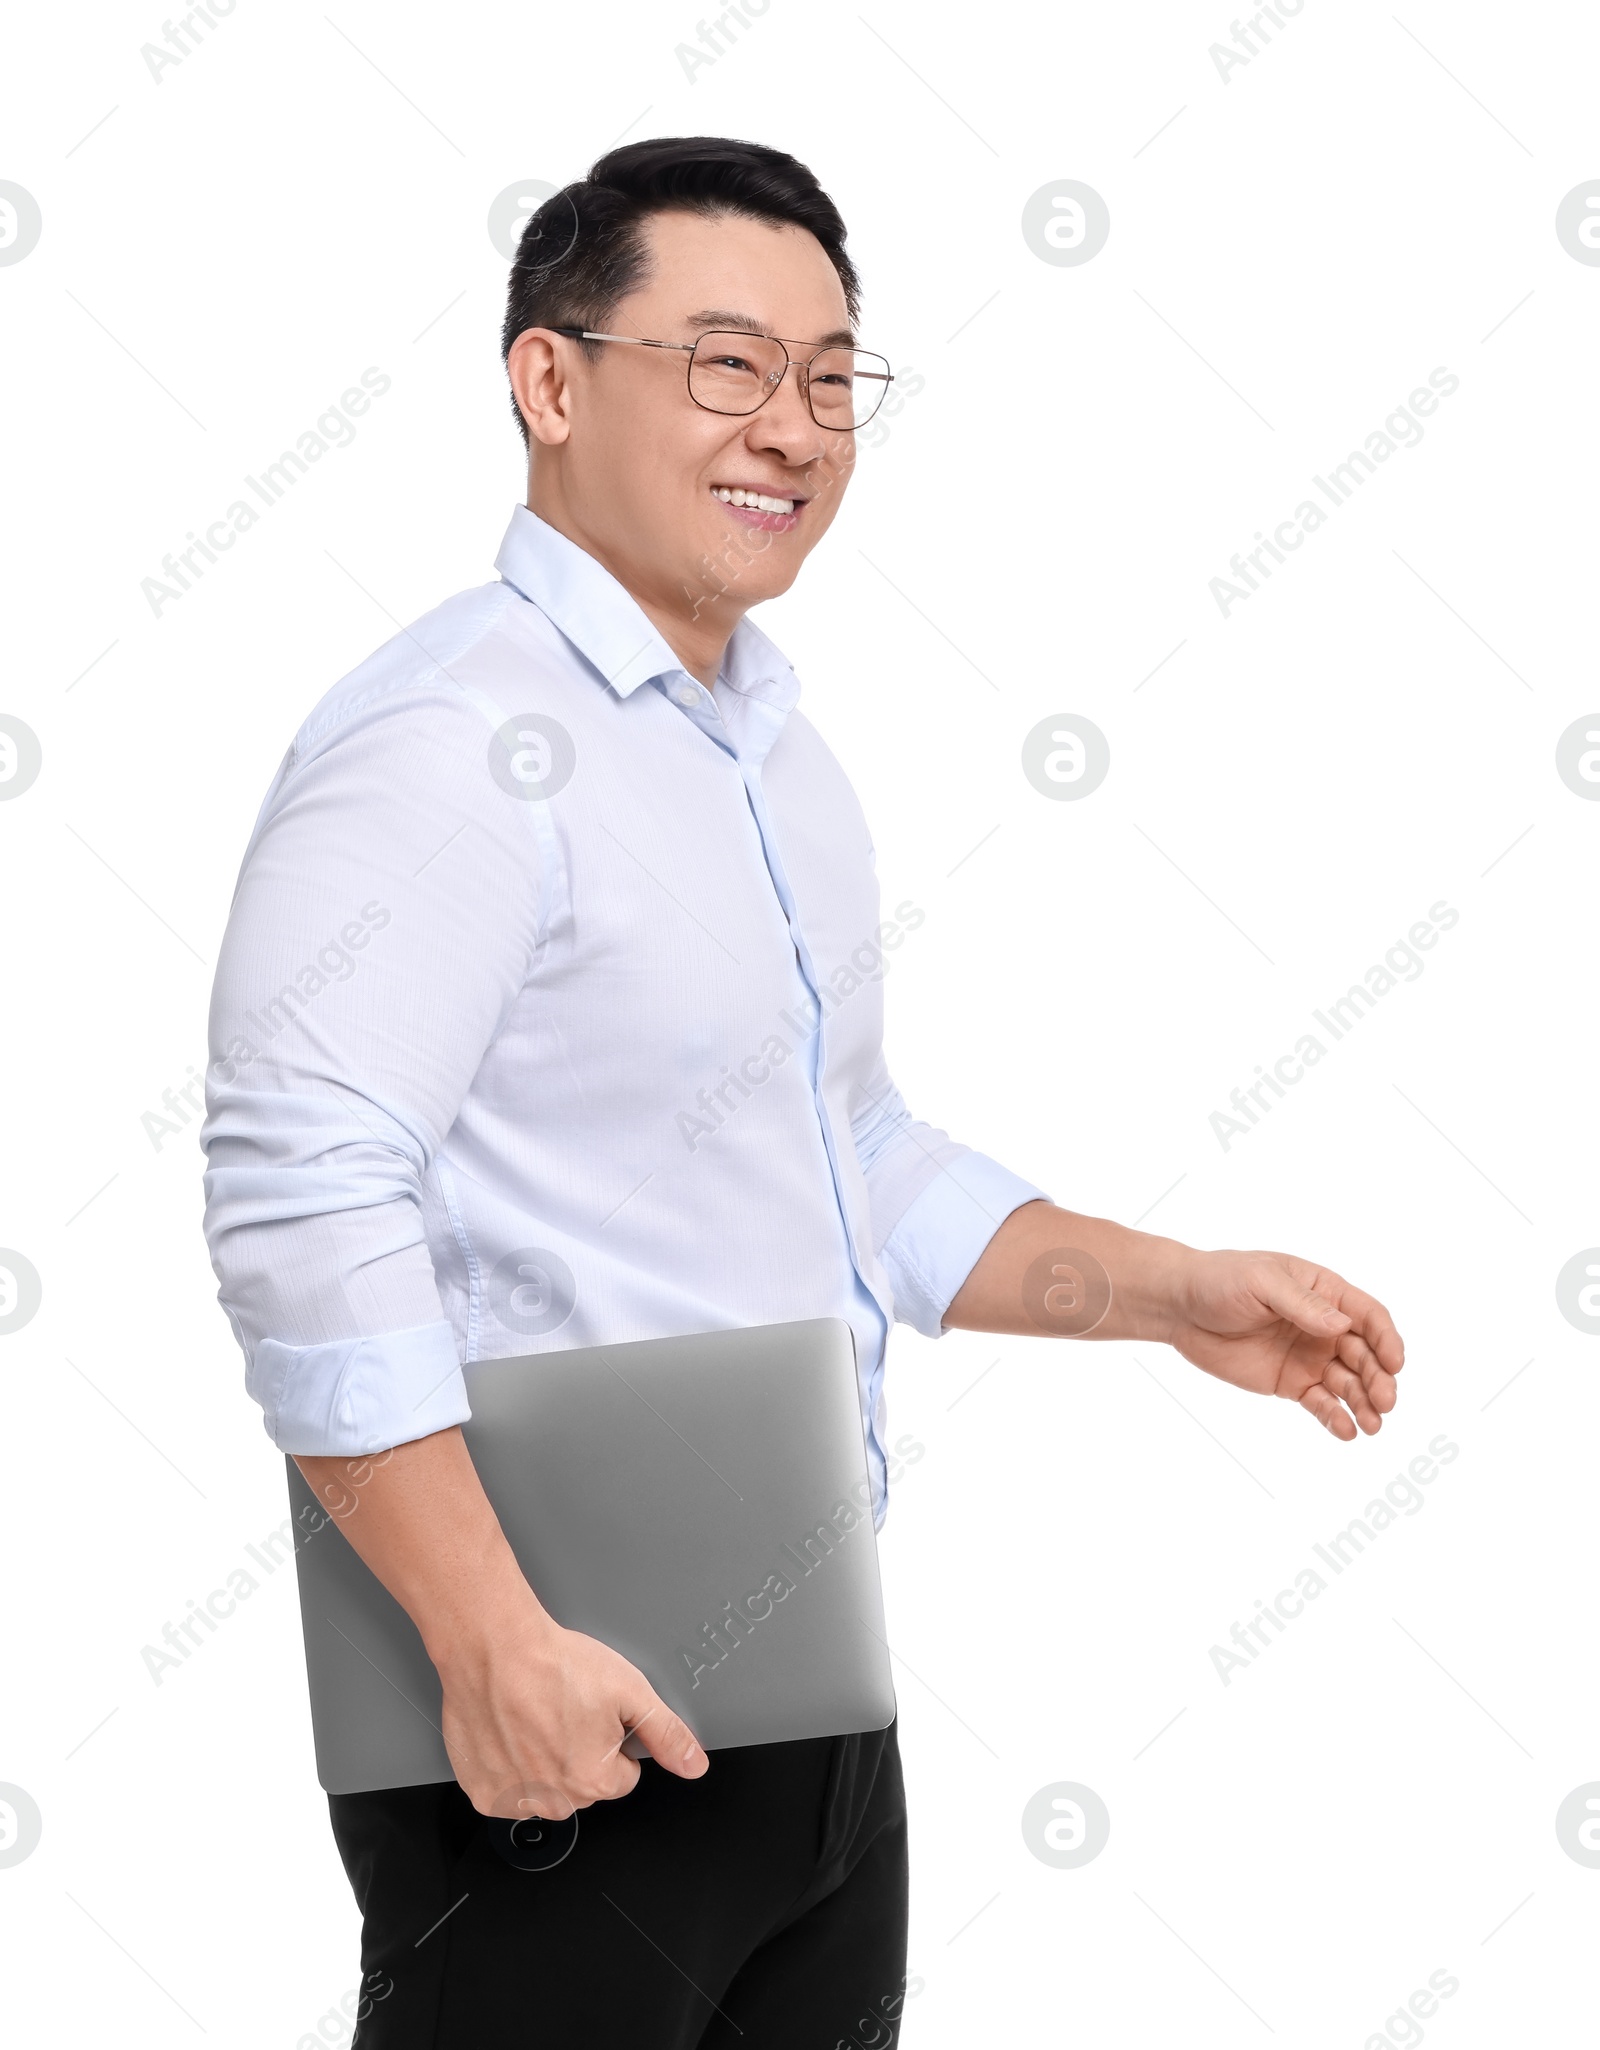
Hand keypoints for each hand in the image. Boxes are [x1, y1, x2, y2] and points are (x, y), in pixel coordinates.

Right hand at [434, 1590, 708, 1818]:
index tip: (594, 1713)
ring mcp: (515, 1799)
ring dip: (544, 1763)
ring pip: (546, 1790)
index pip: (623, 1775)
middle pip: (583, 1785)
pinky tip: (512, 1730)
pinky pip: (507, 1790)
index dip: (614, 1739)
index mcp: (596, 1781)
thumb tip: (694, 1765)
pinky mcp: (482, 1791)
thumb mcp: (631, 1691)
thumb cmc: (554, 1665)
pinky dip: (509, 1766)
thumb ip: (667, 1733)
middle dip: (579, 1753)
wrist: (493, 1649)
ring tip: (536, 1716)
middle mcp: (556, 1800)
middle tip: (564, 1710)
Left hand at [1165, 1249, 1403, 1439]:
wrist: (1180, 1307)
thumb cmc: (1220, 1280)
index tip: (1395, 1364)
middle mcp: (1324, 1327)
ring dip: (1364, 1404)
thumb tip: (1341, 1325)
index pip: (1369, 1317)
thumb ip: (1300, 1303)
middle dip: (1379, 1379)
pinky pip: (1321, 1403)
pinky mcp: (1291, 1383)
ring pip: (1348, 1384)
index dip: (1387, 1340)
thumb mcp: (1260, 1281)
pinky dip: (1335, 1418)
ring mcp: (1309, 1357)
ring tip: (1372, 1426)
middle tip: (1384, 1402)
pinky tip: (1346, 1432)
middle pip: (1365, 1355)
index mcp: (1324, 1292)